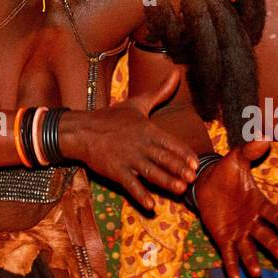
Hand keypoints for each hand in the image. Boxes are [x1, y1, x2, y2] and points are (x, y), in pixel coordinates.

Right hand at [60, 70, 197, 211]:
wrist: (81, 130)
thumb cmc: (111, 118)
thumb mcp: (137, 103)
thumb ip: (159, 92)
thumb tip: (176, 73)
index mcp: (146, 128)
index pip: (170, 142)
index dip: (184, 153)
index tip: (196, 163)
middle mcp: (139, 143)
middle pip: (163, 157)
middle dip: (179, 168)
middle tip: (193, 179)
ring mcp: (127, 158)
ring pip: (150, 171)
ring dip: (165, 181)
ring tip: (180, 190)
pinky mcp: (115, 170)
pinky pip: (130, 184)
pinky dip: (140, 194)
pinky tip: (151, 205)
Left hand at [193, 141, 277, 277]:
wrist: (204, 182)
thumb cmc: (225, 171)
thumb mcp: (236, 158)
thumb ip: (248, 150)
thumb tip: (264, 137)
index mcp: (257, 203)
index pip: (271, 213)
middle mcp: (251, 220)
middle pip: (264, 235)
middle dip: (271, 245)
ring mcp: (238, 231)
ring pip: (248, 249)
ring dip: (252, 261)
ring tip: (255, 274)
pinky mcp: (223, 238)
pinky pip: (229, 254)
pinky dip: (231, 267)